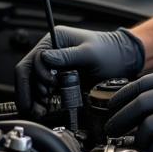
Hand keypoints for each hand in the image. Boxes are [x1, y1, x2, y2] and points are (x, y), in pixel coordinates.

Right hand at [15, 25, 144, 116]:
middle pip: (27, 74)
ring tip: (40, 111)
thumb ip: (67, 56)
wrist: (124, 60)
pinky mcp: (59, 79)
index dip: (36, 77)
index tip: (48, 89)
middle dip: (29, 92)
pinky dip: (41, 101)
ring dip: (33, 99)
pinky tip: (45, 109)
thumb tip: (46, 59)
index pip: (32, 60)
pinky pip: (43, 91)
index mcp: (54, 39)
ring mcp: (54, 66)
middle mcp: (51, 52)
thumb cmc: (111, 51)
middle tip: (36, 108)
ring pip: (33, 84)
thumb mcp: (90, 53)